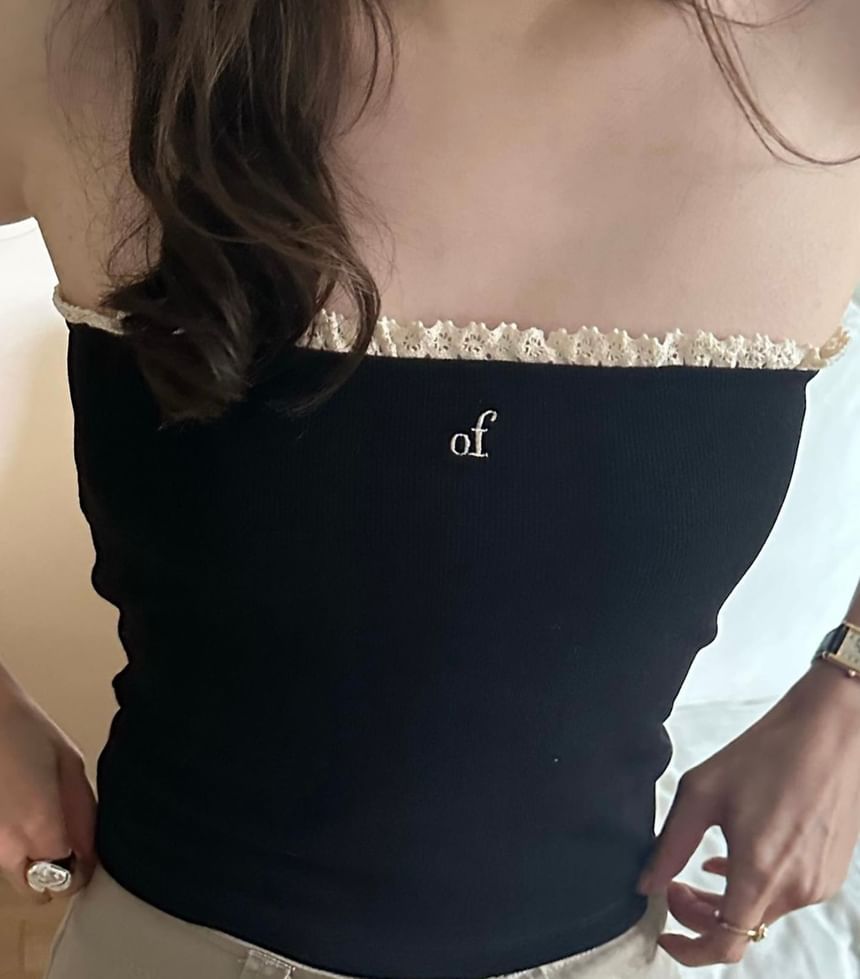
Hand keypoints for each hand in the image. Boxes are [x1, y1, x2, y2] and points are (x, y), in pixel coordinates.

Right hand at [0, 688, 96, 901]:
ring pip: (14, 875)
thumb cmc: (26, 731)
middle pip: (38, 892)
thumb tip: (92, 846)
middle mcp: (8, 847)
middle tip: (66, 845)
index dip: (85, 867)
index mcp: (40, 829)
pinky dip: (10, 843)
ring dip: (30, 859)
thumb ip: (83, 813)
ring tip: (38, 819)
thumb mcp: (70, 766)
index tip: (89, 854)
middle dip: (55, 874)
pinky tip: (17, 811)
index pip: (71, 880)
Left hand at [635, 661, 859, 967]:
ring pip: (762, 912)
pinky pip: (785, 894)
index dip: (689, 949)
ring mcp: (819, 883)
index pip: (724, 946)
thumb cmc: (766, 753)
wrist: (829, 731)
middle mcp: (796, 889)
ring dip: (727, 900)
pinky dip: (754, 885)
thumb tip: (646, 884)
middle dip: (700, 916)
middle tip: (674, 885)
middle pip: (740, 931)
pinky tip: (734, 855)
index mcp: (761, 873)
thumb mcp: (701, 793)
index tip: (665, 933)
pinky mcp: (830, 871)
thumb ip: (670, 846)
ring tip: (700, 865)